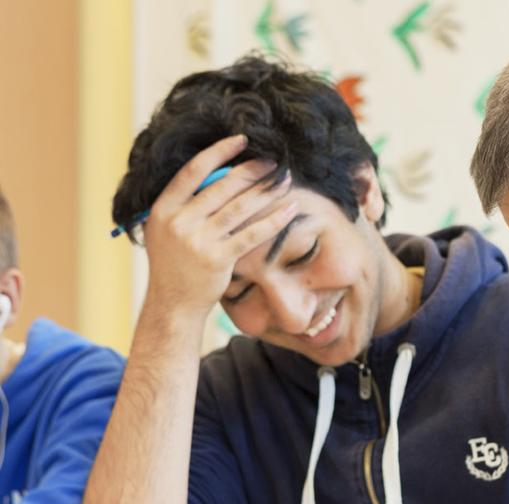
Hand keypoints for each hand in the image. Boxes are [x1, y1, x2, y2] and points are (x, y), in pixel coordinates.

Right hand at [140, 135, 296, 319]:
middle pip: (222, 186)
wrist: (173, 303)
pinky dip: (273, 220)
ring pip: (240, 207)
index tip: (240, 140)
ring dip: (266, 191)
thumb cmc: (174, 263)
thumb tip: (214, 172)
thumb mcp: (165, 228)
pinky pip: (252, 234)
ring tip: (284, 179)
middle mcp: (179, 221)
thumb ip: (183, 203)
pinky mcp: (219, 259)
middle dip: (251, 170)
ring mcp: (199, 241)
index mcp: (164, 208)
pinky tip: (290, 209)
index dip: (218, 152)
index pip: (193, 170)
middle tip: (273, 161)